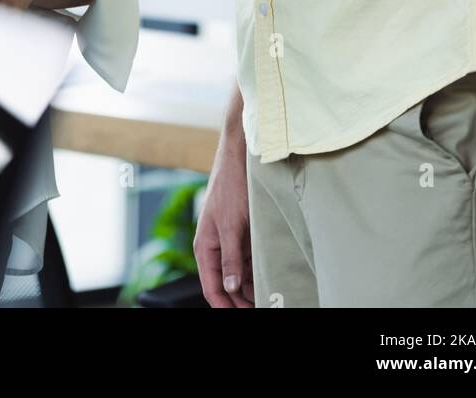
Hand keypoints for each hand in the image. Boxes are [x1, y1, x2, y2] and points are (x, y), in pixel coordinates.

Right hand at [194, 142, 254, 307]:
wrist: (241, 158)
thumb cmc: (230, 186)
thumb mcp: (231, 224)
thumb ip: (230, 257)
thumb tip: (229, 287)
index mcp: (205, 247)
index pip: (212, 288)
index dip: (224, 306)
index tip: (240, 316)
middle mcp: (216, 248)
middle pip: (226, 285)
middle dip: (240, 301)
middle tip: (262, 309)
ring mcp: (230, 242)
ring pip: (239, 276)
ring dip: (251, 288)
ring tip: (267, 300)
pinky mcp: (243, 235)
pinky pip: (249, 261)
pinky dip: (257, 272)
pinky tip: (269, 280)